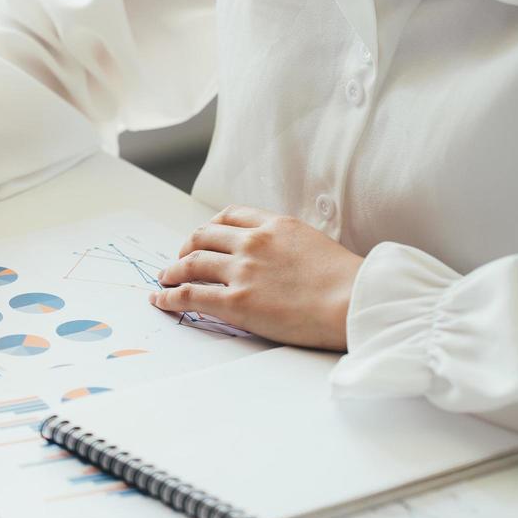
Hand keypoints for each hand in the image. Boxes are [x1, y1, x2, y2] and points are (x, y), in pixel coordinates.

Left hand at [149, 205, 363, 349]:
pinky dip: (169, 296)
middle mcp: (253, 242)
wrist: (357, 302)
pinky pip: (190, 295)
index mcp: (275, 225)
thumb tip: (277, 258)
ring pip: (190, 263)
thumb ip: (288, 244)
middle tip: (178, 260)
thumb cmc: (348, 282)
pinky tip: (161, 300)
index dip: (210, 227)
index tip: (203, 237)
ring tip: (164, 279)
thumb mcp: (316, 244)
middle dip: (185, 247)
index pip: (230, 215)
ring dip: (172, 271)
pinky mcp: (236, 301)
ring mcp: (243, 270)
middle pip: (203, 236)